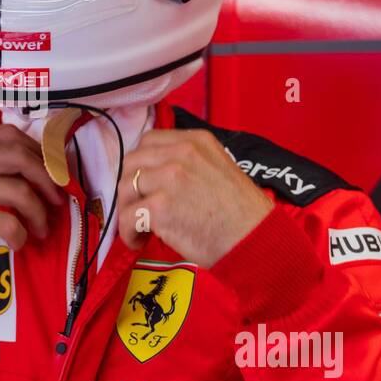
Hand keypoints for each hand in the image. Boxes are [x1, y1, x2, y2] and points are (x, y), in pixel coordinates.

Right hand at [0, 125, 63, 264]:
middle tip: (57, 200)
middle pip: (23, 158)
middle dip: (49, 180)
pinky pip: (9, 223)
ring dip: (40, 213)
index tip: (51, 171)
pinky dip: (21, 235)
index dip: (40, 153)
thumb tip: (16, 166)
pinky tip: (18, 242)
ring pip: (22, 191)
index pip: (12, 136)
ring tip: (41, 228)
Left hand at [117, 129, 273, 266]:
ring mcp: (169, 178)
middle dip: (130, 186)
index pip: (150, 141)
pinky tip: (139, 240)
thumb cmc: (241, 214)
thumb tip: (157, 173)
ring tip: (140, 227)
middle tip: (138, 207)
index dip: (142, 164)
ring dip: (128, 209)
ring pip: (125, 188)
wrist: (255, 240)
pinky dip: (128, 232)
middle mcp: (181, 153)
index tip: (144, 183)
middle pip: (132, 162)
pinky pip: (127, 216)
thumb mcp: (220, 168)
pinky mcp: (160, 207)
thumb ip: (190, 163)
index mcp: (196, 141)